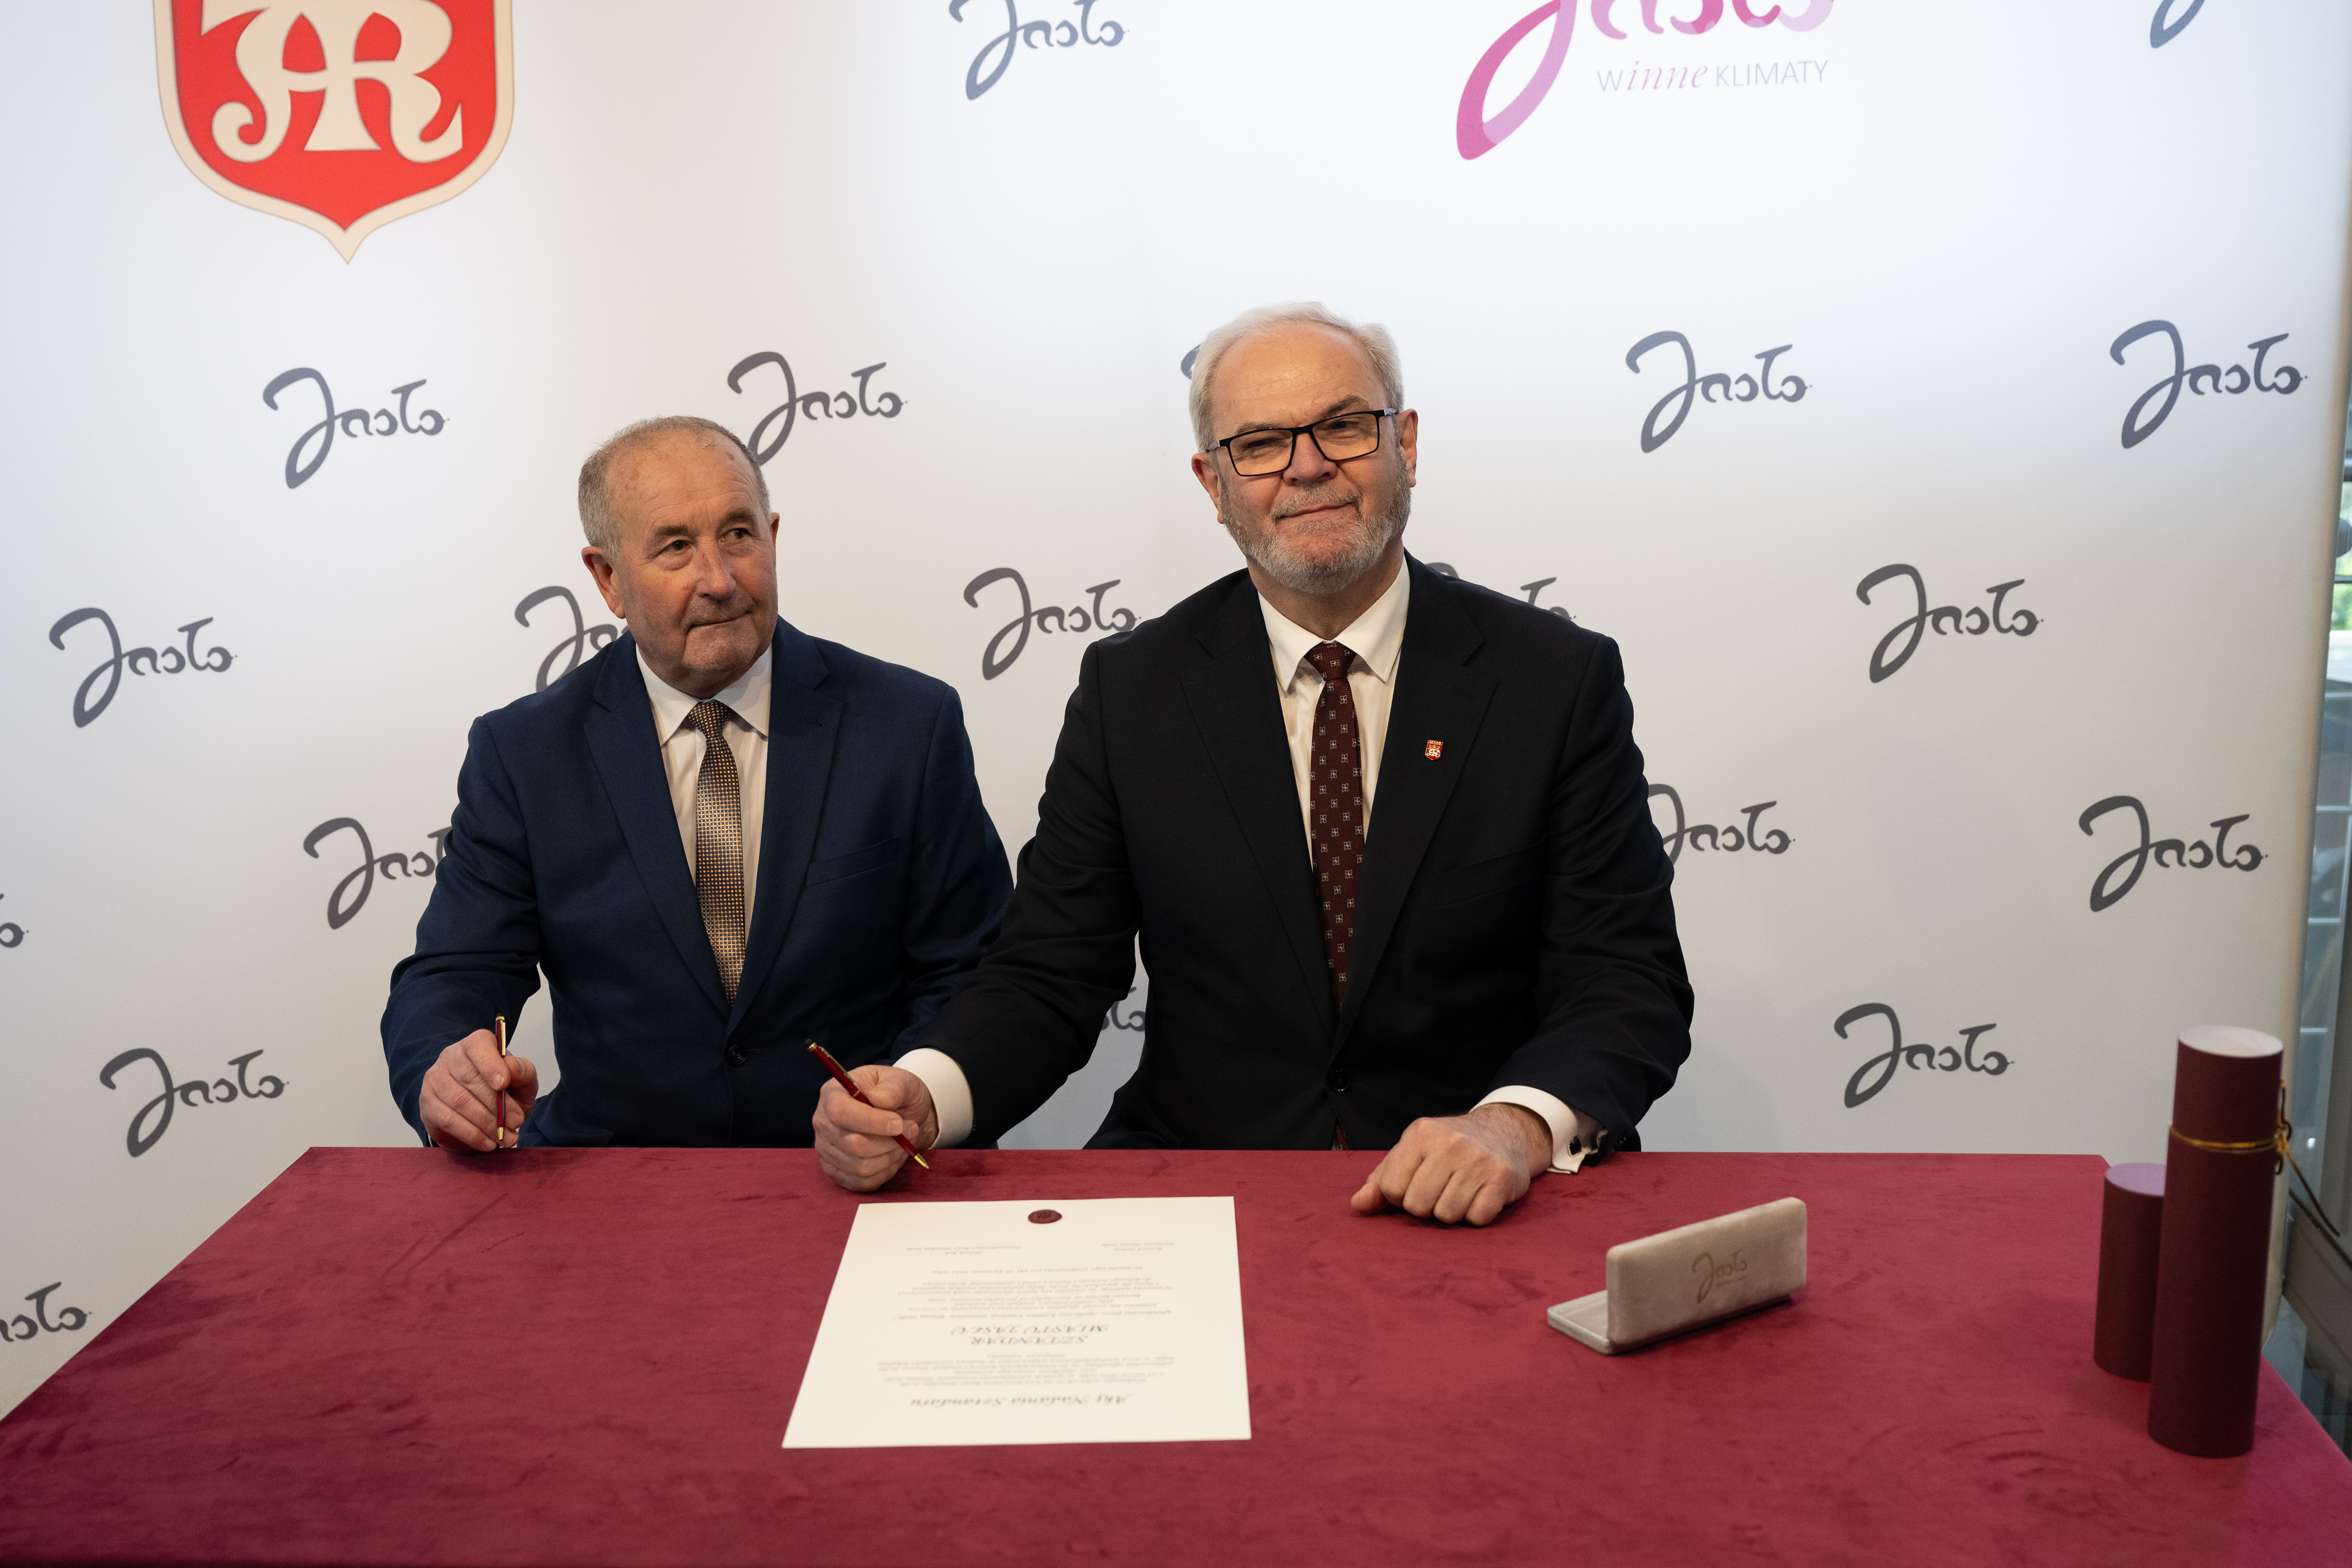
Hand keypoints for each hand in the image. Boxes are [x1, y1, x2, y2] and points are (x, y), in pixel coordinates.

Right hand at [420, 1029, 538, 1152]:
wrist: (482, 1116)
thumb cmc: (504, 1093)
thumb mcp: (522, 1082)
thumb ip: (523, 1072)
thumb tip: (512, 1070)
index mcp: (476, 1044)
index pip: (478, 1046)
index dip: (490, 1064)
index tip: (504, 1084)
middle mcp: (451, 1057)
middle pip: (470, 1078)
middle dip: (497, 1104)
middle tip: (516, 1122)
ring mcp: (435, 1080)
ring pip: (459, 1101)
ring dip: (486, 1123)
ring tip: (506, 1137)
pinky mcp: (428, 1105)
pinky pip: (449, 1120)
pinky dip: (472, 1134)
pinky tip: (488, 1143)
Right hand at [813, 1065, 938, 1191]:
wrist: (900, 1114)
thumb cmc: (896, 1095)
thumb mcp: (901, 1081)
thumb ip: (893, 1087)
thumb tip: (880, 1099)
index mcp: (832, 1094)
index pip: (840, 1112)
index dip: (871, 1121)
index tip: (898, 1123)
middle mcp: (823, 1123)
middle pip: (852, 1144)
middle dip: (889, 1141)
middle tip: (910, 1129)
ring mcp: (827, 1150)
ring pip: (859, 1166)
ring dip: (890, 1157)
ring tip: (904, 1143)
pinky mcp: (836, 1171)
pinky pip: (861, 1182)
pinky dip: (884, 1172)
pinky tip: (893, 1156)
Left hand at [1350, 1103, 1551, 1225]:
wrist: (1504, 1132)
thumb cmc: (1447, 1149)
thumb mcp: (1410, 1154)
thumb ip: (1380, 1180)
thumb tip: (1357, 1205)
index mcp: (1420, 1134)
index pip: (1391, 1188)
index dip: (1399, 1196)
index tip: (1414, 1185)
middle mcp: (1450, 1142)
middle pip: (1418, 1205)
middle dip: (1425, 1206)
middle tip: (1439, 1191)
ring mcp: (1478, 1159)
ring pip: (1447, 1215)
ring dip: (1451, 1212)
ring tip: (1459, 1192)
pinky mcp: (1502, 1177)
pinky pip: (1477, 1218)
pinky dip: (1476, 1215)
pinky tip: (1479, 1196)